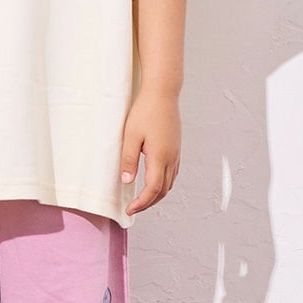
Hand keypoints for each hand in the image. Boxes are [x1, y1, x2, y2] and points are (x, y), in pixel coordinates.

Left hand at [120, 88, 180, 215]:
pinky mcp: (176, 146)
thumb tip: (127, 182)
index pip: (152, 189)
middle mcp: (171, 158)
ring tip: (142, 198)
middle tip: (134, 207)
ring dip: (157, 194)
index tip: (130, 210)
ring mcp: (176, 152)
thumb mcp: (131, 135)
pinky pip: (173, 173)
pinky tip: (154, 180)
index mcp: (160, 157)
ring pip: (170, 183)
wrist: (162, 92)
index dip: (141, 203)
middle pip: (163, 191)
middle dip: (149, 203)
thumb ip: (129, 159)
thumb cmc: (145, 110)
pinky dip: (164, 183)